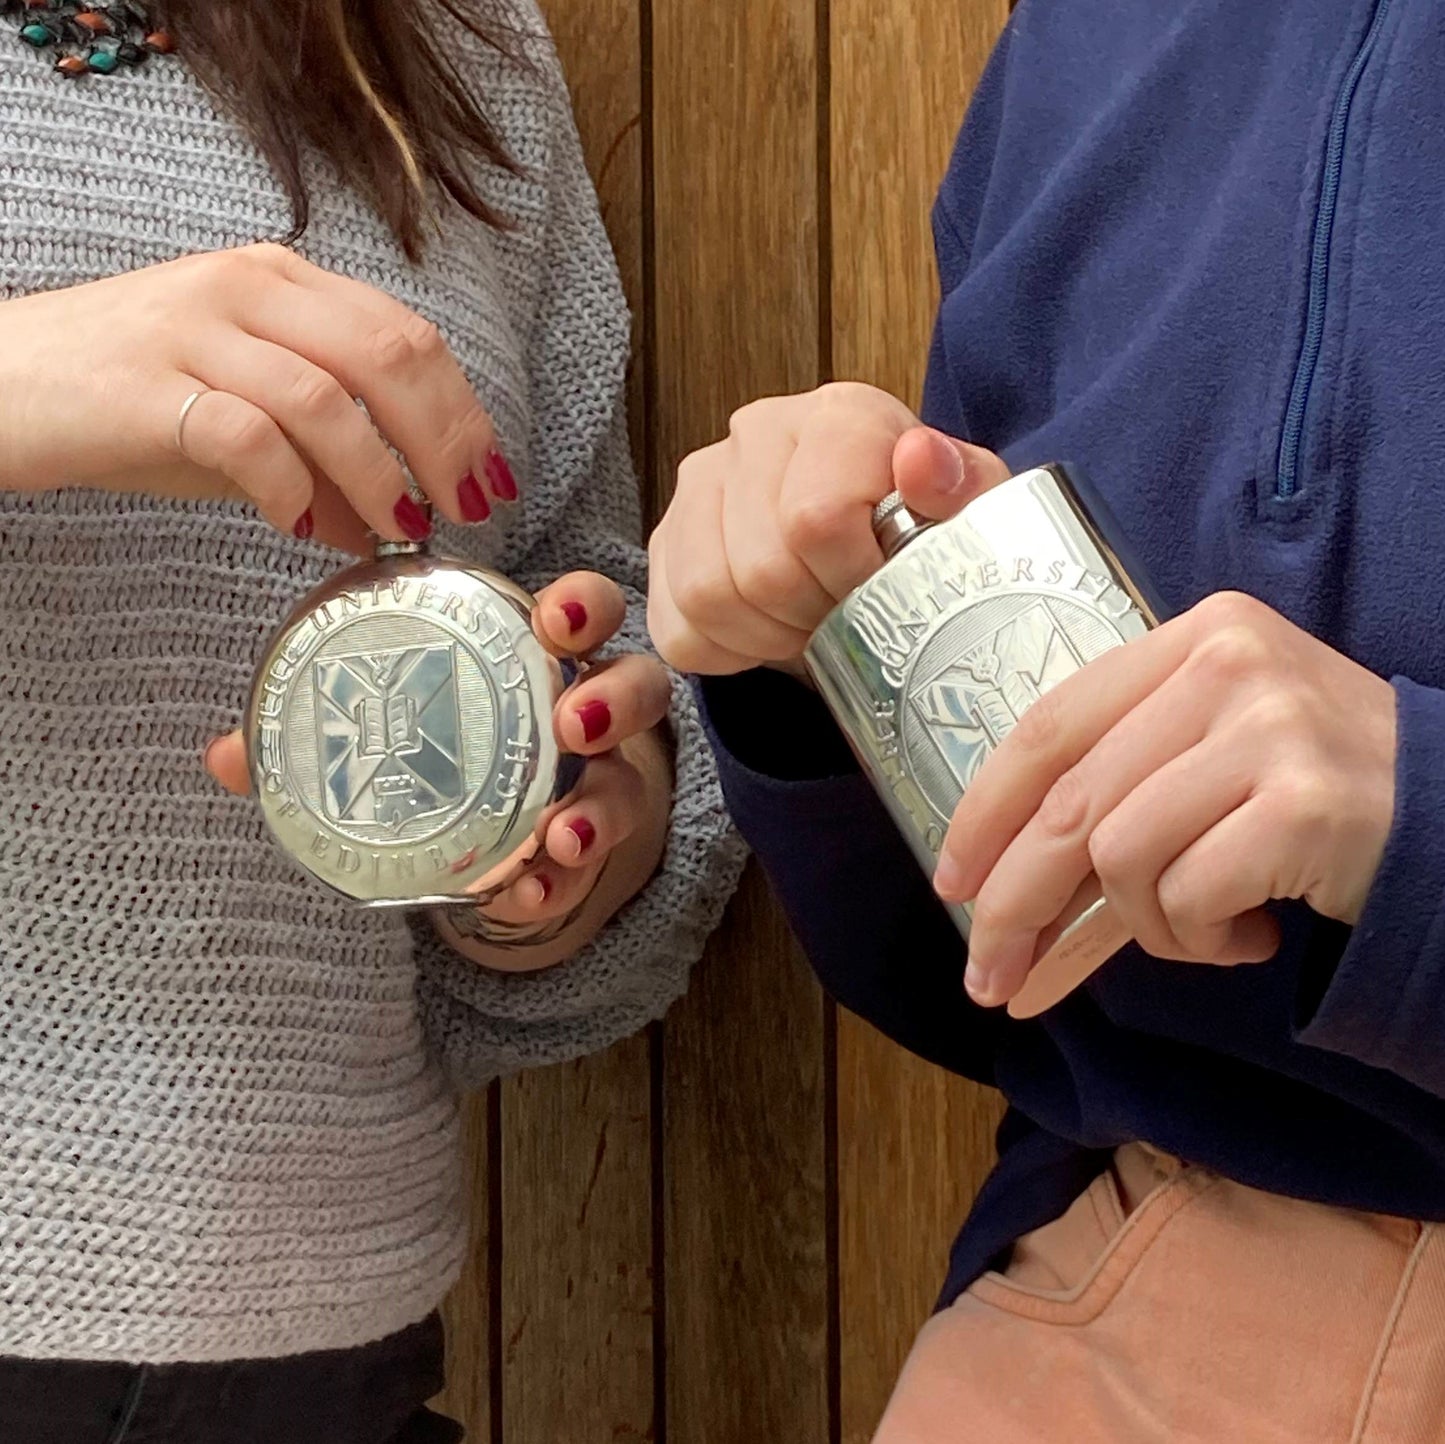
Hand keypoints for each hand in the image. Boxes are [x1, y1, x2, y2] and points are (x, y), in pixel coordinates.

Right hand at [0, 243, 518, 550]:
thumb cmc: (127, 399)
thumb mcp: (242, 420)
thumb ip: (322, 463)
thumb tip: (391, 526)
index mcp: (282, 282)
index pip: (405, 334)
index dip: (463, 409)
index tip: (494, 477)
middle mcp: (245, 289)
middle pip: (386, 355)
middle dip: (445, 440)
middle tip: (465, 507)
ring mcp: (192, 331)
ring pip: (326, 398)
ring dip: (378, 477)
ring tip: (398, 531)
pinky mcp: (144, 388)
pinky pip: (246, 436)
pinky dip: (290, 489)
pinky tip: (300, 528)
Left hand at [205, 572, 673, 971]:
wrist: (500, 834)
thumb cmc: (446, 757)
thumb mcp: (389, 735)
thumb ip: (313, 739)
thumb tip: (222, 755)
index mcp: (536, 660)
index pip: (585, 610)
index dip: (583, 604)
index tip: (552, 619)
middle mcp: (588, 714)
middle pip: (636, 686)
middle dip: (614, 699)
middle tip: (573, 723)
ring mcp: (605, 784)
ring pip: (634, 781)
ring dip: (604, 805)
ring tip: (564, 834)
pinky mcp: (597, 853)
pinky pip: (595, 869)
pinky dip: (559, 883)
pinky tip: (525, 894)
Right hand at [648, 381, 1008, 673]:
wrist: (872, 552)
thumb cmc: (923, 534)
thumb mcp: (970, 515)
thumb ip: (961, 487)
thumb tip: (919, 461)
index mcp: (840, 415)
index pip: (815, 518)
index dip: (851, 578)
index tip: (882, 589)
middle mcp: (757, 431)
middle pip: (762, 567)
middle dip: (813, 614)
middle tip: (848, 617)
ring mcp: (700, 483)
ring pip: (709, 596)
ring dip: (768, 635)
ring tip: (809, 624)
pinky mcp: (666, 540)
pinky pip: (677, 627)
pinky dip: (727, 651)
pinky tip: (768, 631)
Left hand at [934, 589, 1397, 1006]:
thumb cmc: (1307, 798)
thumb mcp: (1202, 767)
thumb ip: (1108, 806)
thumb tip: (997, 908)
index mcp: (1185, 639)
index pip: (1047, 725)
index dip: (983, 810)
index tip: (951, 884)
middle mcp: (1223, 664)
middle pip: (1068, 803)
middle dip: (1013, 906)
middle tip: (991, 977)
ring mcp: (1269, 727)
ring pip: (1121, 856)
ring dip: (1146, 926)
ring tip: (1198, 928)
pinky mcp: (1304, 802)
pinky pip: (1188, 895)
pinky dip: (1202, 939)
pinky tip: (1254, 930)